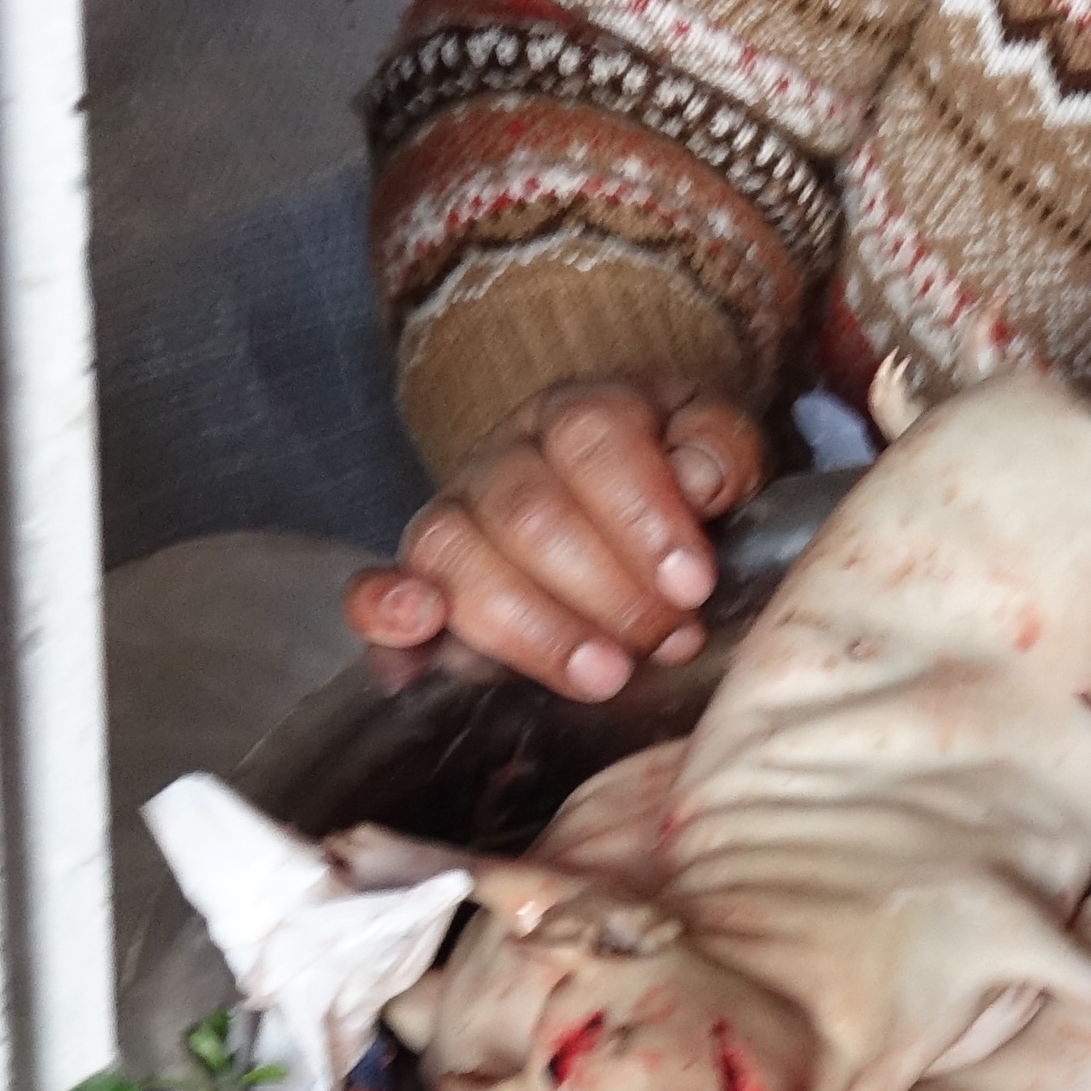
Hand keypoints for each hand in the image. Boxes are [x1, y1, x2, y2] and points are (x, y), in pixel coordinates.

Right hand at [346, 378, 771, 699]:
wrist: (618, 511)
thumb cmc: (673, 490)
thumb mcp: (715, 452)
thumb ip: (719, 452)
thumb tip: (699, 481)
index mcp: (576, 415)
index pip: (591, 438)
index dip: (642, 514)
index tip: (693, 583)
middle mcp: (501, 462)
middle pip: (528, 513)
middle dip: (607, 590)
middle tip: (669, 641)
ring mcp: (448, 524)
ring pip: (456, 557)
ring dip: (533, 627)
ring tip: (603, 675)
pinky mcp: (417, 589)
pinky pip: (371, 594)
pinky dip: (383, 618)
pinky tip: (417, 639)